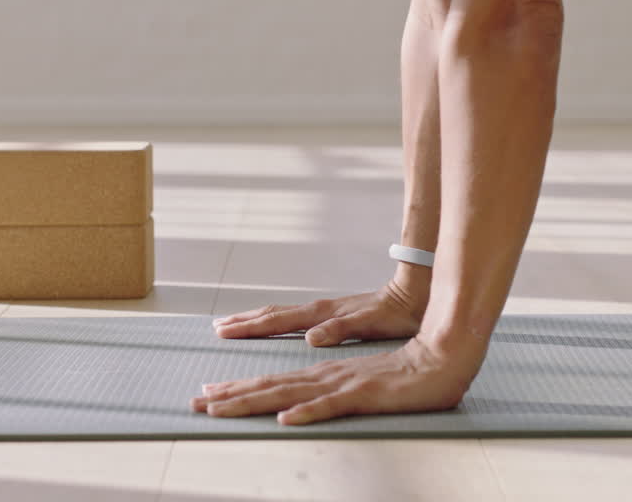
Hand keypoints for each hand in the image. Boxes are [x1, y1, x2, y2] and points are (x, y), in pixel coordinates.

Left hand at [190, 333, 482, 424]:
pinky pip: (333, 405)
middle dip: (232, 395)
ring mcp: (344, 382)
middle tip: (197, 403)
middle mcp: (327, 374)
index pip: (275, 381)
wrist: (444, 356)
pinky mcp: (365, 394)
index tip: (210, 397)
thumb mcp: (364, 387)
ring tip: (222, 409)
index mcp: (326, 373)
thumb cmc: (407, 373)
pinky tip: (288, 419)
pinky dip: (309, 412)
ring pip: (291, 393)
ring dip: (255, 400)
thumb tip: (303, 407)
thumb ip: (335, 394)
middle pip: (272, 384)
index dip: (240, 389)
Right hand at [211, 278, 427, 346]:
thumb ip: (340, 329)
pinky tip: (274, 328)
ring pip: (281, 314)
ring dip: (256, 320)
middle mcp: (319, 310)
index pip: (277, 321)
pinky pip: (294, 318)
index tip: (223, 331)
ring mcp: (324, 311)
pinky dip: (276, 322)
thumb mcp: (370, 324)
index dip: (249, 328)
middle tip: (216, 328)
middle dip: (243, 322)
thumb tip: (311, 337)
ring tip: (234, 324)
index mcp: (322, 315)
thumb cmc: (396, 313)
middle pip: (273, 314)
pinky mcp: (333, 314)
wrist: (415, 294)